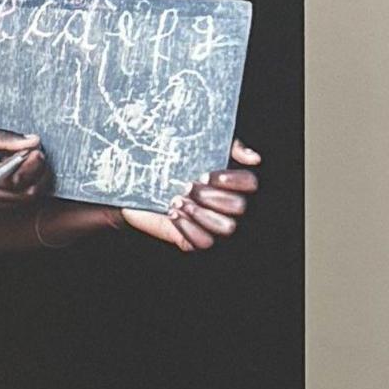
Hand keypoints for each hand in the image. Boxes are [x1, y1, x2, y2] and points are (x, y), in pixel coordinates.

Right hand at [0, 126, 43, 206]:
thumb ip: (1, 138)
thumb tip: (33, 140)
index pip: (18, 179)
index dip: (35, 165)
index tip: (36, 149)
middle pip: (26, 195)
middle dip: (38, 176)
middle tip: (35, 156)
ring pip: (21, 201)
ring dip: (31, 182)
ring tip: (25, 162)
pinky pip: (10, 203)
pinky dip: (19, 189)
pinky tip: (13, 173)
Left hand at [120, 141, 265, 252]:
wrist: (134, 188)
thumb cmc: (170, 167)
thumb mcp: (199, 147)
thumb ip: (229, 146)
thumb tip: (254, 157)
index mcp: (233, 184)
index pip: (250, 183)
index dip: (231, 179)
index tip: (204, 175)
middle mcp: (229, 208)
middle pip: (239, 207)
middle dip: (211, 196)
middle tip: (187, 187)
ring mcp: (214, 227)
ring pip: (227, 228)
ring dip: (201, 213)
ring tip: (178, 201)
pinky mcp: (195, 242)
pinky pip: (204, 243)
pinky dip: (188, 228)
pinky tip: (172, 214)